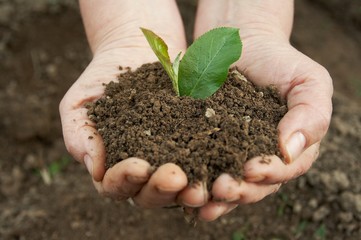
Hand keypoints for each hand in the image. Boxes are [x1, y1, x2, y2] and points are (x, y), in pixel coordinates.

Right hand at [59, 0, 207, 207]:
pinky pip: (209, 159)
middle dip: (162, 188)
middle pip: (152, 194)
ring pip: (182, 185)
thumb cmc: (102, 80)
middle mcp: (147, 172)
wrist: (134, 52)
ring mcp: (175, 159)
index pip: (117, 186)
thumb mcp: (79, 104)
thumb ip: (79, 135)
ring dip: (192, 187)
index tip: (138, 165)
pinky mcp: (199, 143)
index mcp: (115, 168)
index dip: (125, 180)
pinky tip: (224, 159)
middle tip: (175, 176)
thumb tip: (95, 167)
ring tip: (201, 180)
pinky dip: (216, 164)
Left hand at [188, 0, 332, 220]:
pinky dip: (193, 183)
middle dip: (238, 191)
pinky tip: (181, 191)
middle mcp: (261, 159)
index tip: (251, 169)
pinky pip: (199, 171)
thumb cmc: (278, 62)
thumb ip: (311, 115)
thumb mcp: (307, 81)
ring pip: (226, 186)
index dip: (270, 173)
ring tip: (198, 199)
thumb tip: (290, 150)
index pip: (285, 170)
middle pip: (253, 186)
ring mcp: (231, 156)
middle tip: (221, 187)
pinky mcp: (204, 148)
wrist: (238, 45)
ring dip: (213, 197)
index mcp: (291, 150)